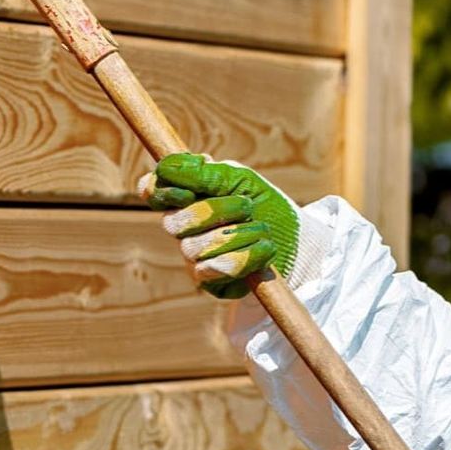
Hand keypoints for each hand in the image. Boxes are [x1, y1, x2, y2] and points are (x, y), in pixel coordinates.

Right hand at [141, 153, 300, 299]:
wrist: (298, 241)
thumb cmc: (264, 205)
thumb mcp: (239, 179)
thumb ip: (204, 172)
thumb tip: (165, 166)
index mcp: (185, 197)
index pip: (152, 191)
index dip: (162, 190)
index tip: (189, 190)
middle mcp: (182, 229)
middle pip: (174, 222)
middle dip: (215, 211)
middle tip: (246, 206)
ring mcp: (192, 257)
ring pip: (195, 248)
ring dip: (238, 234)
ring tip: (261, 230)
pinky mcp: (210, 283)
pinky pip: (216, 269)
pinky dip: (245, 257)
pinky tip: (263, 250)